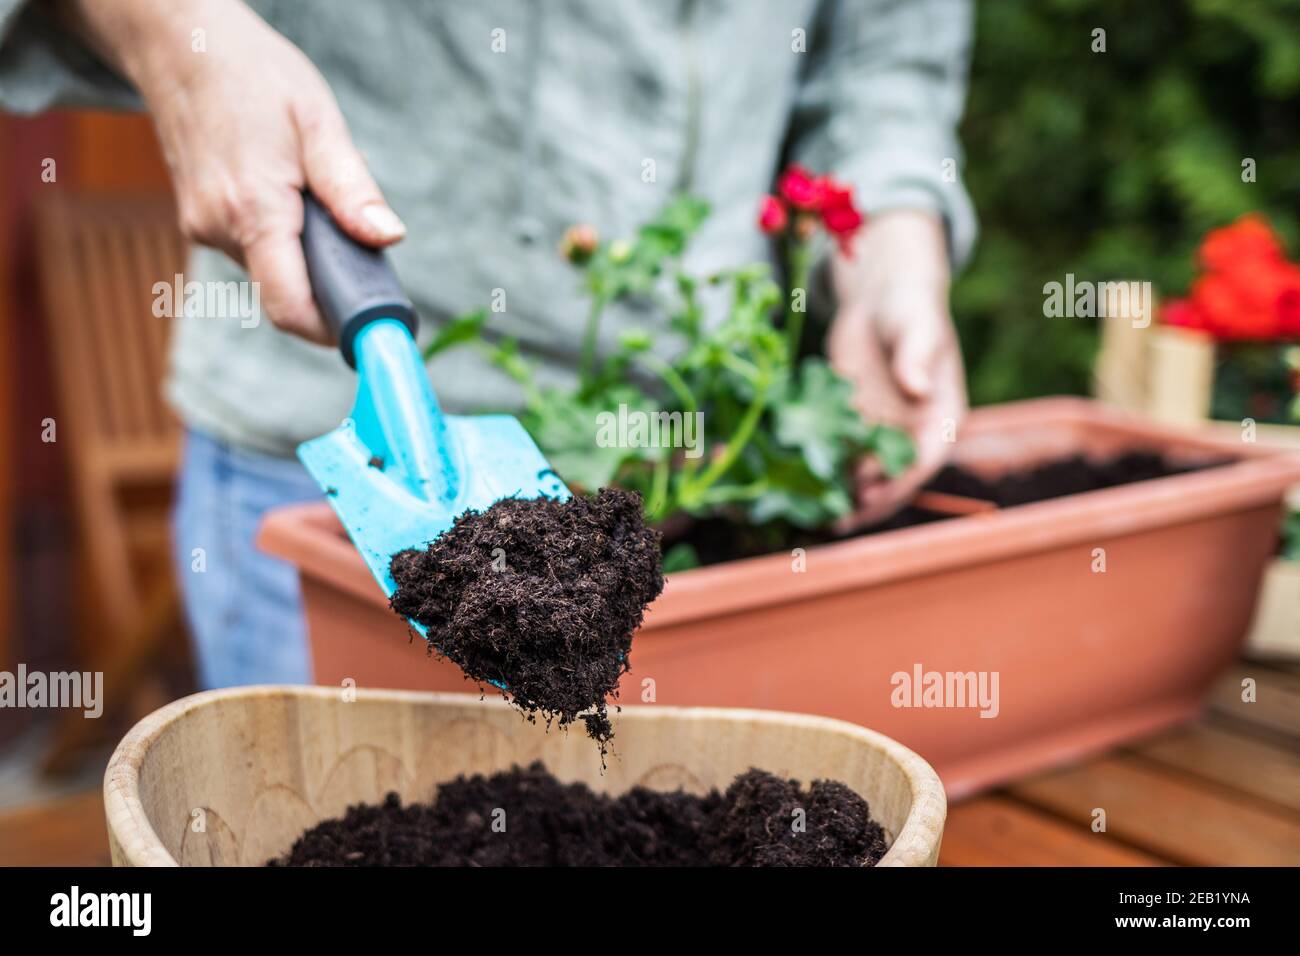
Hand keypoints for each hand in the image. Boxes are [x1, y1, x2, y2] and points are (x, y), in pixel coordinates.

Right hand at [58, 0, 404, 341]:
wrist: (180, 46)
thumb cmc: (253, 75)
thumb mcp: (319, 122)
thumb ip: (352, 190)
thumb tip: (389, 239)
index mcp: (253, 211)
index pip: (291, 307)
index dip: (334, 329)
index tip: (371, 325)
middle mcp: (219, 230)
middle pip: (289, 291)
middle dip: (330, 277)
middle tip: (357, 237)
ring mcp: (204, 228)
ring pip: (273, 269)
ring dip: (306, 250)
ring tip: (314, 194)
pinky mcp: (200, 223)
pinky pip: (255, 248)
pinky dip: (282, 234)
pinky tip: (287, 189)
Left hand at [827, 210, 966, 526]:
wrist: (880, 301)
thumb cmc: (909, 309)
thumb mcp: (917, 327)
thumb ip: (918, 357)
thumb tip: (919, 389)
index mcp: (941, 420)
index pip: (923, 462)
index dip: (898, 482)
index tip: (870, 494)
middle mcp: (912, 436)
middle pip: (892, 480)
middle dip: (866, 501)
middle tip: (836, 519)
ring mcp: (881, 434)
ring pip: (863, 475)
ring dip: (842, 496)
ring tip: (813, 516)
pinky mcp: (851, 426)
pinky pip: (838, 455)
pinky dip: (821, 471)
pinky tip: (796, 485)